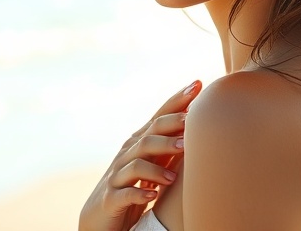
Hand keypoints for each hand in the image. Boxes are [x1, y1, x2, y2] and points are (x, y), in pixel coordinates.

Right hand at [79, 80, 201, 230]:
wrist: (99, 217)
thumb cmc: (133, 187)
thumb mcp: (152, 165)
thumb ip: (170, 148)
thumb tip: (201, 130)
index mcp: (138, 143)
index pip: (158, 117)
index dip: (176, 101)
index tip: (197, 84)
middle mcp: (127, 154)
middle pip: (148, 136)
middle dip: (169, 128)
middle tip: (191, 124)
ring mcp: (117, 176)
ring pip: (136, 163)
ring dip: (157, 167)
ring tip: (175, 174)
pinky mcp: (111, 198)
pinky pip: (124, 194)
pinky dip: (138, 194)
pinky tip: (153, 196)